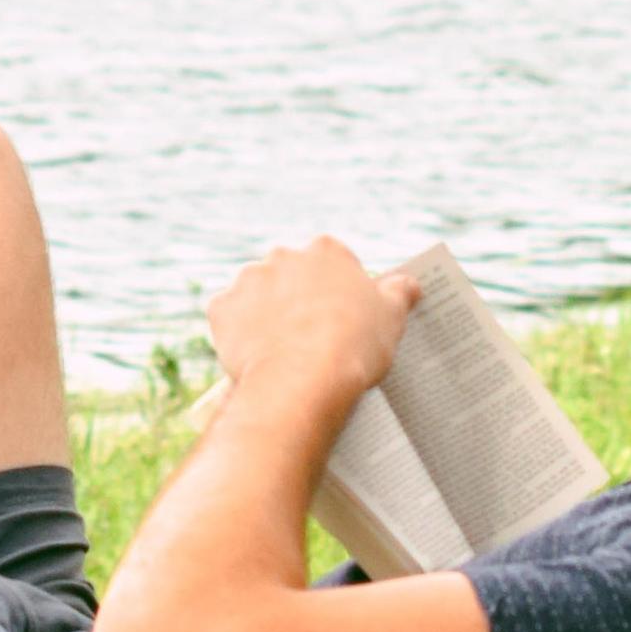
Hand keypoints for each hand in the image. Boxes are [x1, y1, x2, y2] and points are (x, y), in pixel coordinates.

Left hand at [206, 239, 417, 432]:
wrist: (303, 380)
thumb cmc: (353, 346)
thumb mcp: (391, 318)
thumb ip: (400, 292)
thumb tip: (408, 282)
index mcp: (326, 251)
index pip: (333, 264)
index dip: (339, 293)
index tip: (343, 319)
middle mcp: (283, 256)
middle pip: (292, 276)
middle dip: (299, 299)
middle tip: (312, 337)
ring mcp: (248, 280)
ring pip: (257, 296)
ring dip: (266, 314)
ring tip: (282, 351)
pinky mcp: (222, 307)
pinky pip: (229, 319)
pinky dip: (238, 334)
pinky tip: (255, 356)